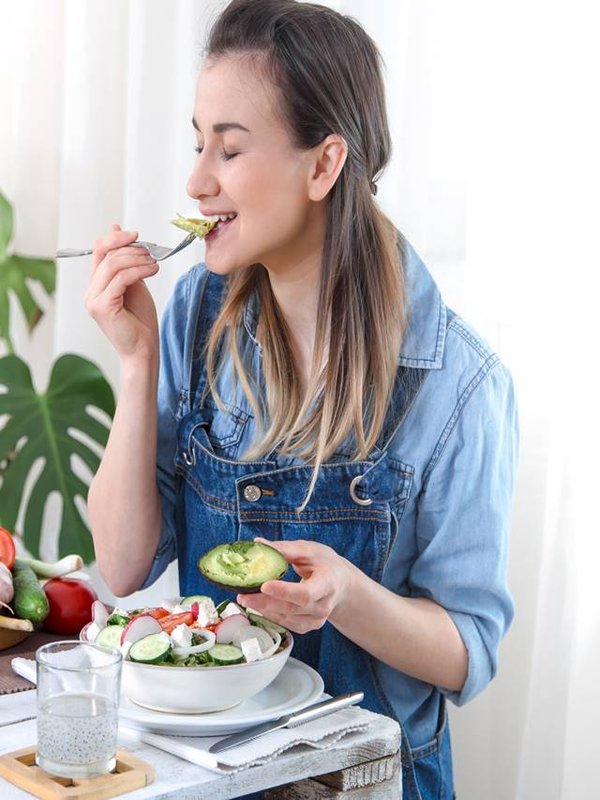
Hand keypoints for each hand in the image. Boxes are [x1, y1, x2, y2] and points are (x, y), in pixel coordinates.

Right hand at [85, 223, 158, 361]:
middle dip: (131, 249)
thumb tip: (117, 230)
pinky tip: (152, 270)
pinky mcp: (103, 307)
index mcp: (96, 286)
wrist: (144, 350)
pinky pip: (120, 279)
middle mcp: (91, 292)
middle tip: (151, 252)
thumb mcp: (135, 284)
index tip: (136, 235)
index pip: (98, 251)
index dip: (116, 239)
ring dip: (137, 259)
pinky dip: (138, 271)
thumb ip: (127, 263)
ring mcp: (94, 300)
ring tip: (154, 262)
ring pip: (112, 265)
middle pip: (105, 255)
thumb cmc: (140, 322)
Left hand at [236, 537, 356, 633]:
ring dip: (263, 609)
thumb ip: (285, 548)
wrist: (341, 584)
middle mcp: (324, 606)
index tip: (264, 585)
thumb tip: (258, 543)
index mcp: (328, 584)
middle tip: (242, 594)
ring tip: (245, 598)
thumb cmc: (325, 564)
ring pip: (286, 618)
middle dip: (264, 602)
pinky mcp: (308, 626)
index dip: (284, 591)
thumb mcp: (310, 550)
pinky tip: (257, 605)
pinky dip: (269, 615)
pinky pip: (286, 623)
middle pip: (291, 608)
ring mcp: (317, 619)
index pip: (305, 594)